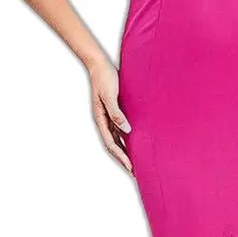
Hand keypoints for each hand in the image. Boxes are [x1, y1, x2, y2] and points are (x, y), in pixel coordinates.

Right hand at [89, 58, 132, 173]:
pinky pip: (121, 130)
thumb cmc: (104, 78)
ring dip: (126, 151)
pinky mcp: (115, 111)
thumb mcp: (110, 95)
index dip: (122, 157)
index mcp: (101, 120)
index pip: (112, 144)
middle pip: (115, 146)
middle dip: (124, 160)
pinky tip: (136, 142)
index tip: (131, 168)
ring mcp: (109, 117)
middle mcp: (105, 121)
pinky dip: (128, 139)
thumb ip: (117, 113)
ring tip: (137, 162)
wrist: (100, 64)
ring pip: (118, 139)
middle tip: (135, 172)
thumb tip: (126, 130)